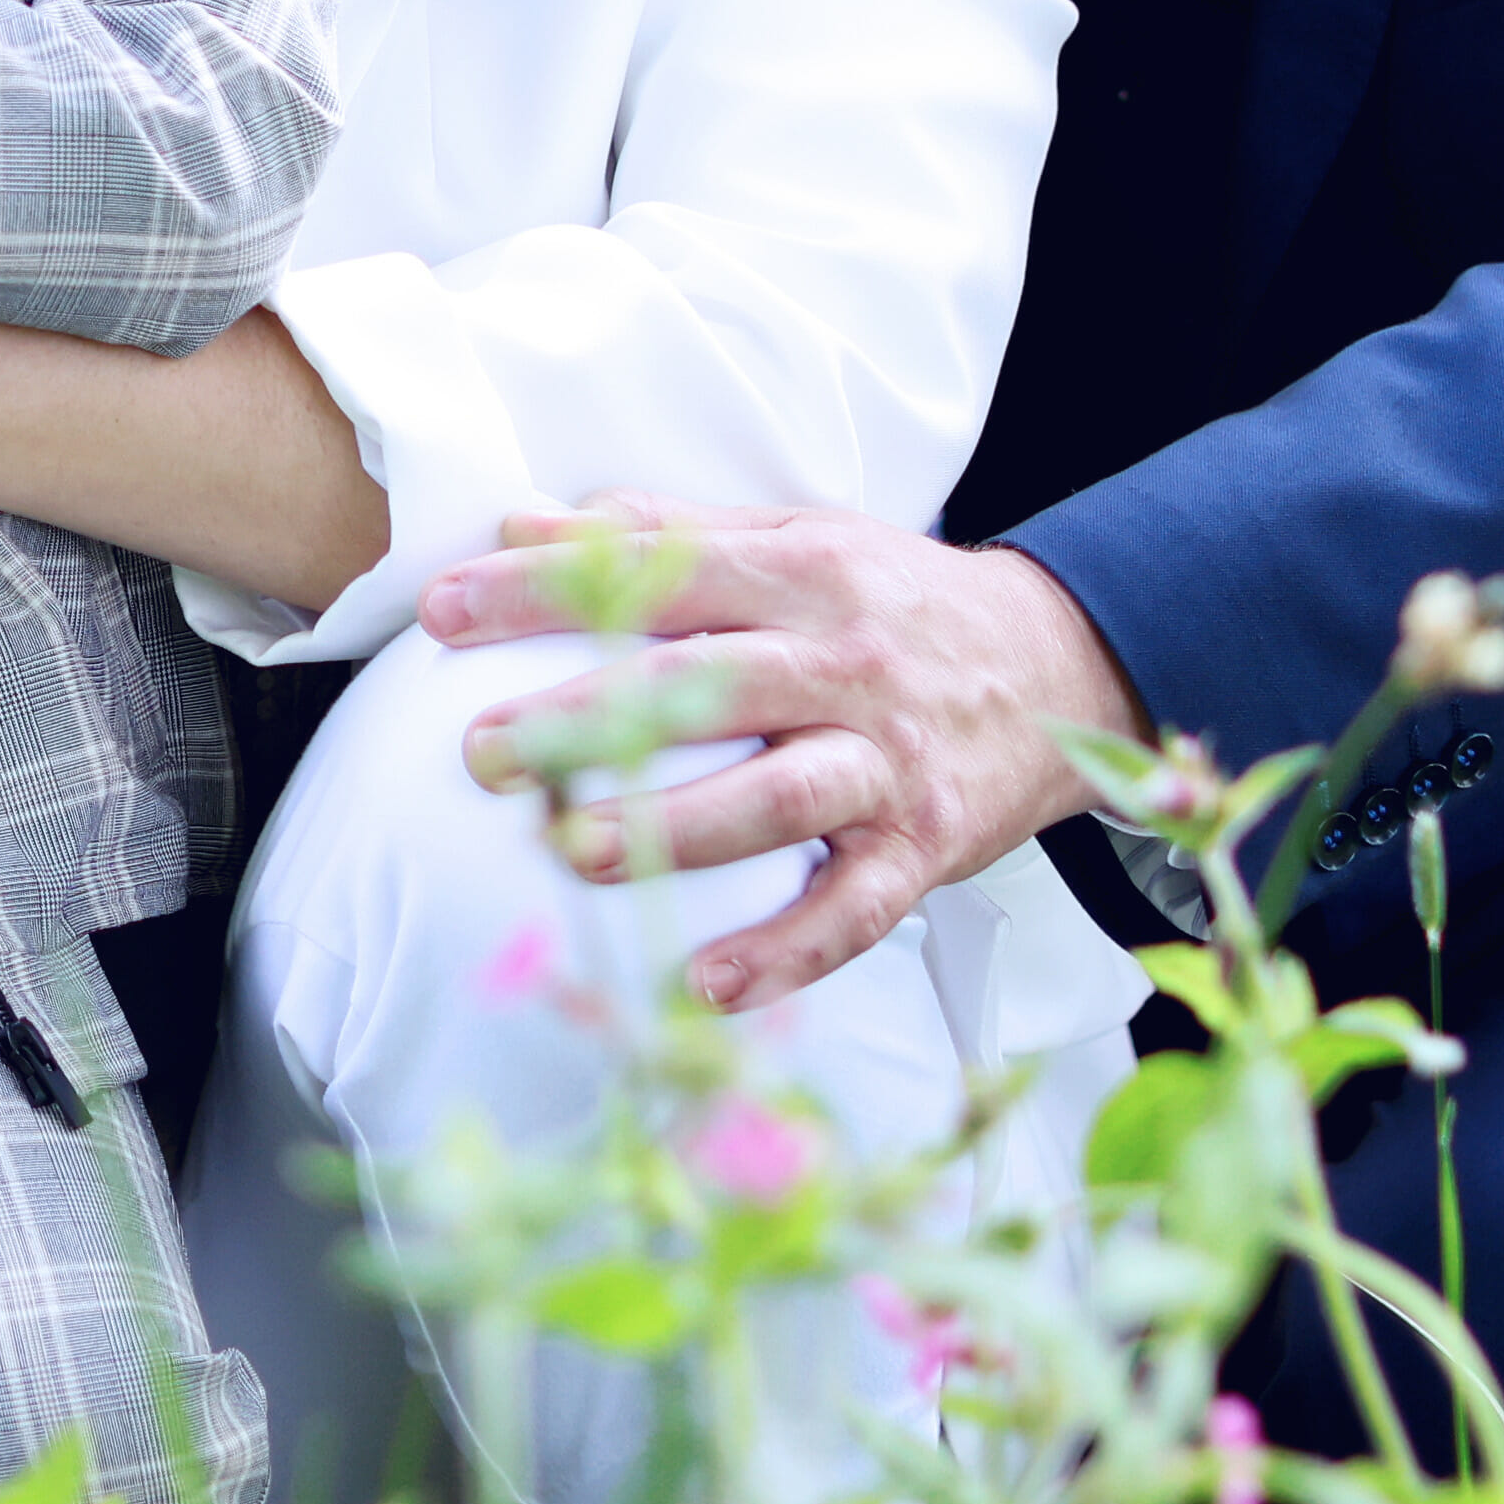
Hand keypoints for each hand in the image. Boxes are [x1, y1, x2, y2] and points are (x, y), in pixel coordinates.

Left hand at [415, 502, 1140, 1012]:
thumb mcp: (796, 537)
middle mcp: (845, 663)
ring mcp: (888, 760)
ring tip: (574, 852)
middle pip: (707, 685)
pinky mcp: (925, 845)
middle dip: (589, 718)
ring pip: (782, 794)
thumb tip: (525, 519)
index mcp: (802, 572)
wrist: (1060, 664)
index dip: (548, 588)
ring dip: (679, 828)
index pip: (660, 573)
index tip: (443, 610)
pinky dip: (787, 950)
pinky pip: (855, 907)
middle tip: (481, 750)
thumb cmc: (895, 602)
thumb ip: (666, 531)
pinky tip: (708, 983)